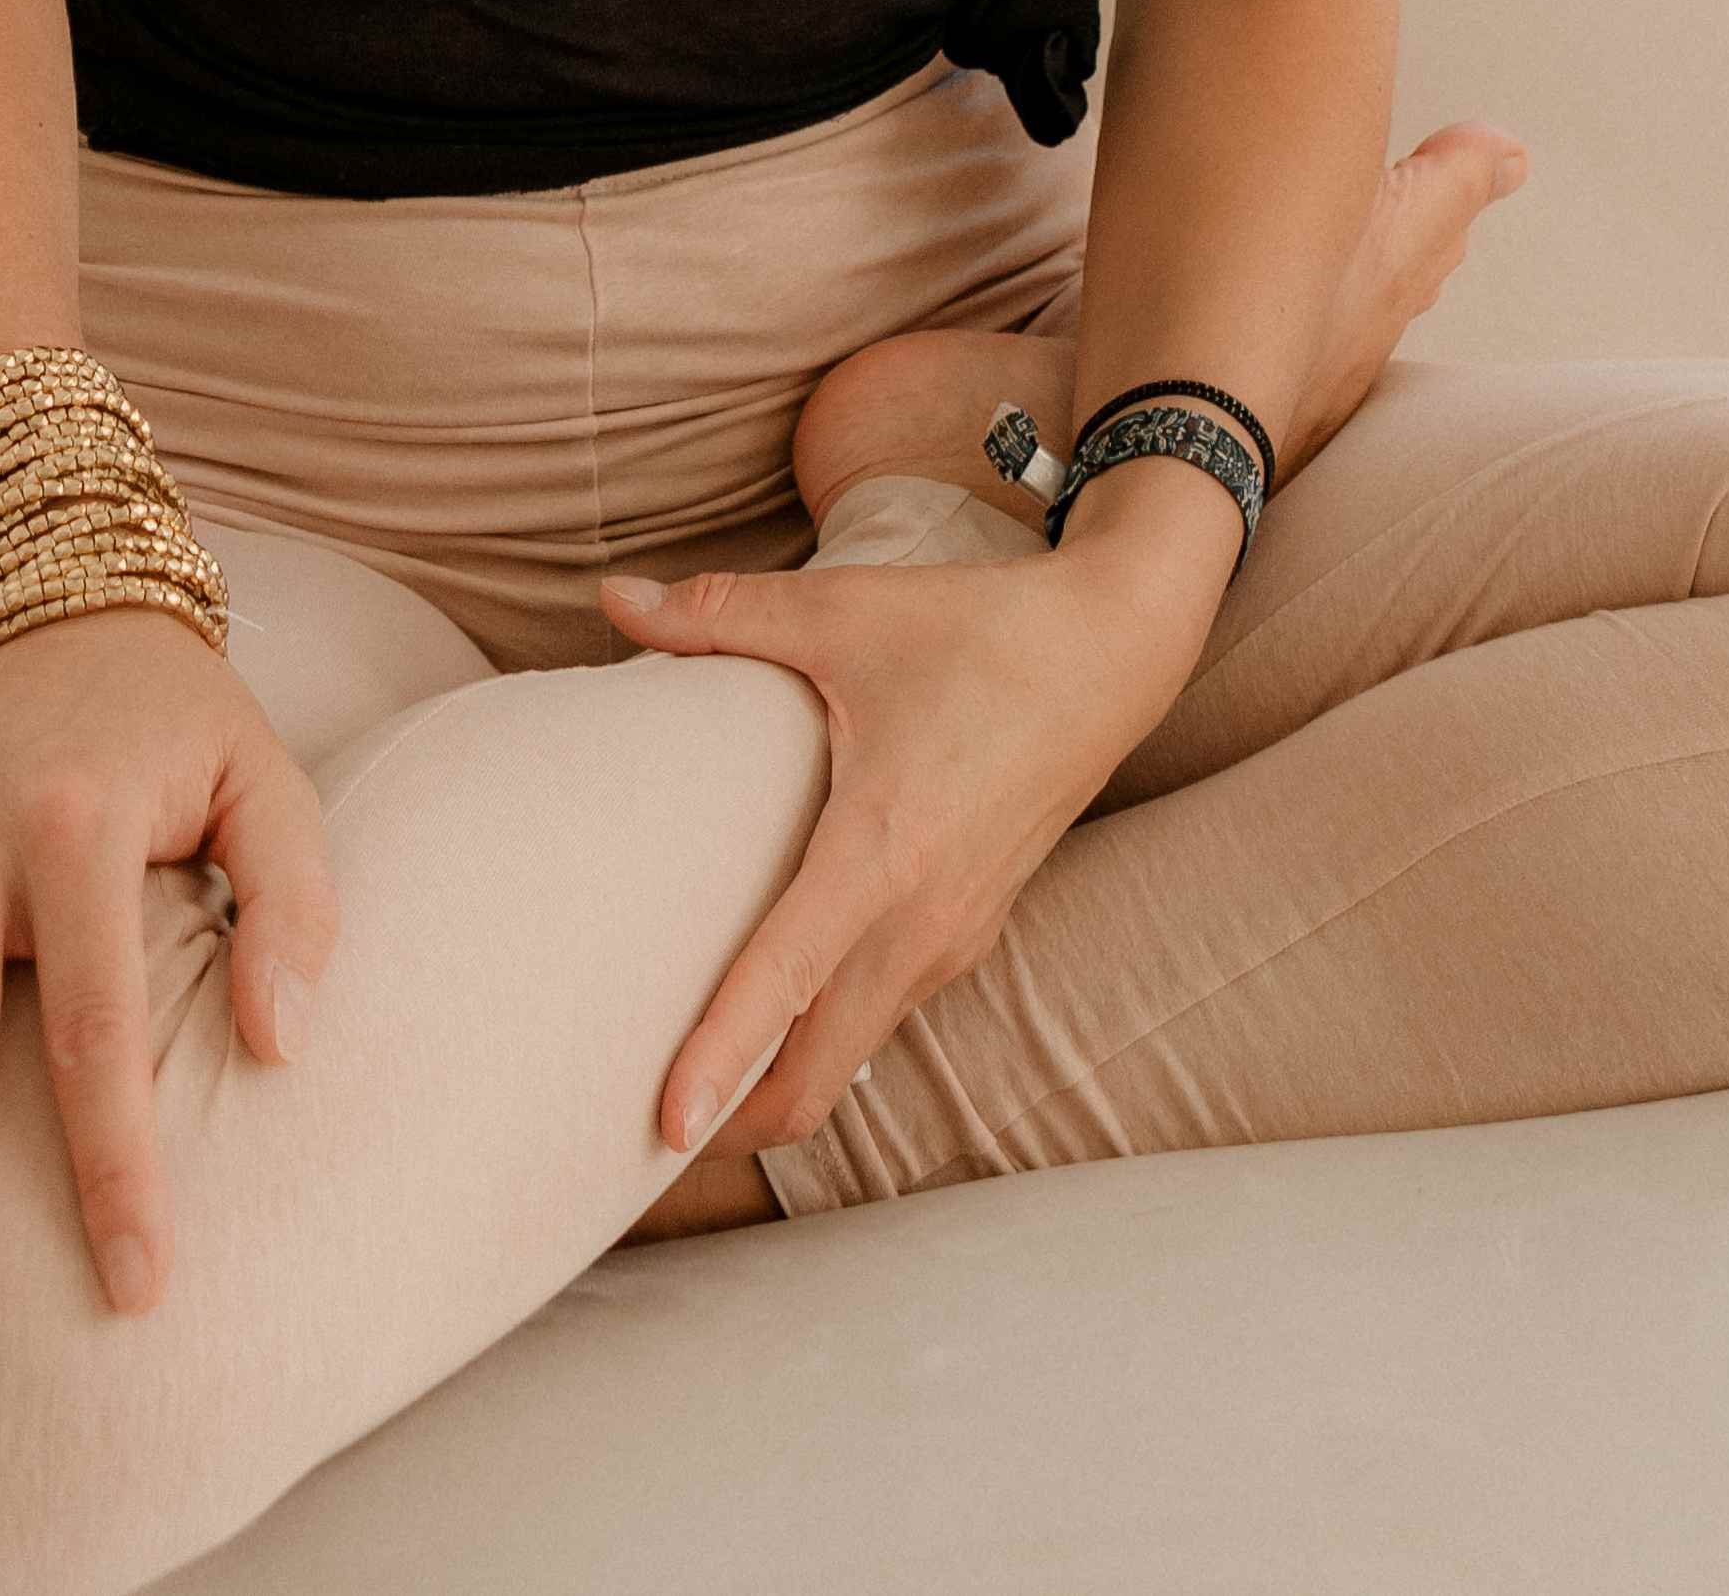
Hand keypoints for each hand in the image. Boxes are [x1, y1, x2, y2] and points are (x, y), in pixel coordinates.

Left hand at [599, 540, 1191, 1165]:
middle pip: (813, 1079)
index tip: (663, 1126)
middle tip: (625, 1129)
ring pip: (845, 1057)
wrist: (1112, 650)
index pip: (786, 981)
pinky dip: (816, 1038)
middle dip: (727, 1120)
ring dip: (770, 1083)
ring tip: (678, 1075)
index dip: (720, 1059)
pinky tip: (769, 999)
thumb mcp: (846, 610)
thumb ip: (720, 615)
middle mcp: (920, 921)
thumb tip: (616, 600)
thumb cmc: (980, 630)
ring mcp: (950, 939)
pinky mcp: (966, 934)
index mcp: (883, 849)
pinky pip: (877, 1015)